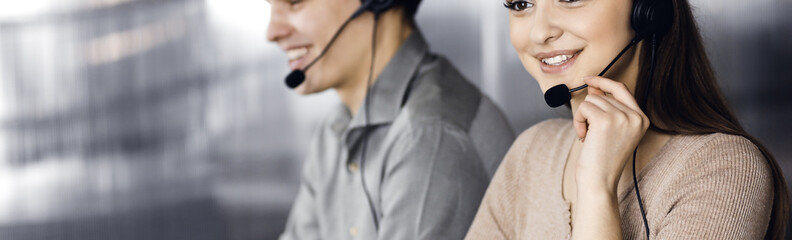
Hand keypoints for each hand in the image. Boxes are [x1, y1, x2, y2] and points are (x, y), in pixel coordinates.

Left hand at [573, 76, 649, 191]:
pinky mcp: (605, 120)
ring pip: (591, 100)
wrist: (599, 181)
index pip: (622, 89)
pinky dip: (578, 121)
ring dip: (583, 118)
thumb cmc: (602, 160)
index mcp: (642, 119)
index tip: (588, 80)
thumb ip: (605, 107)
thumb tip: (594, 86)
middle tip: (588, 132)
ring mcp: (622, 117)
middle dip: (589, 111)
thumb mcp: (608, 130)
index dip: (604, 82)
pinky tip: (584, 136)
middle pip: (602, 95)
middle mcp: (636, 116)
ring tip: (588, 137)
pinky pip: (584, 107)